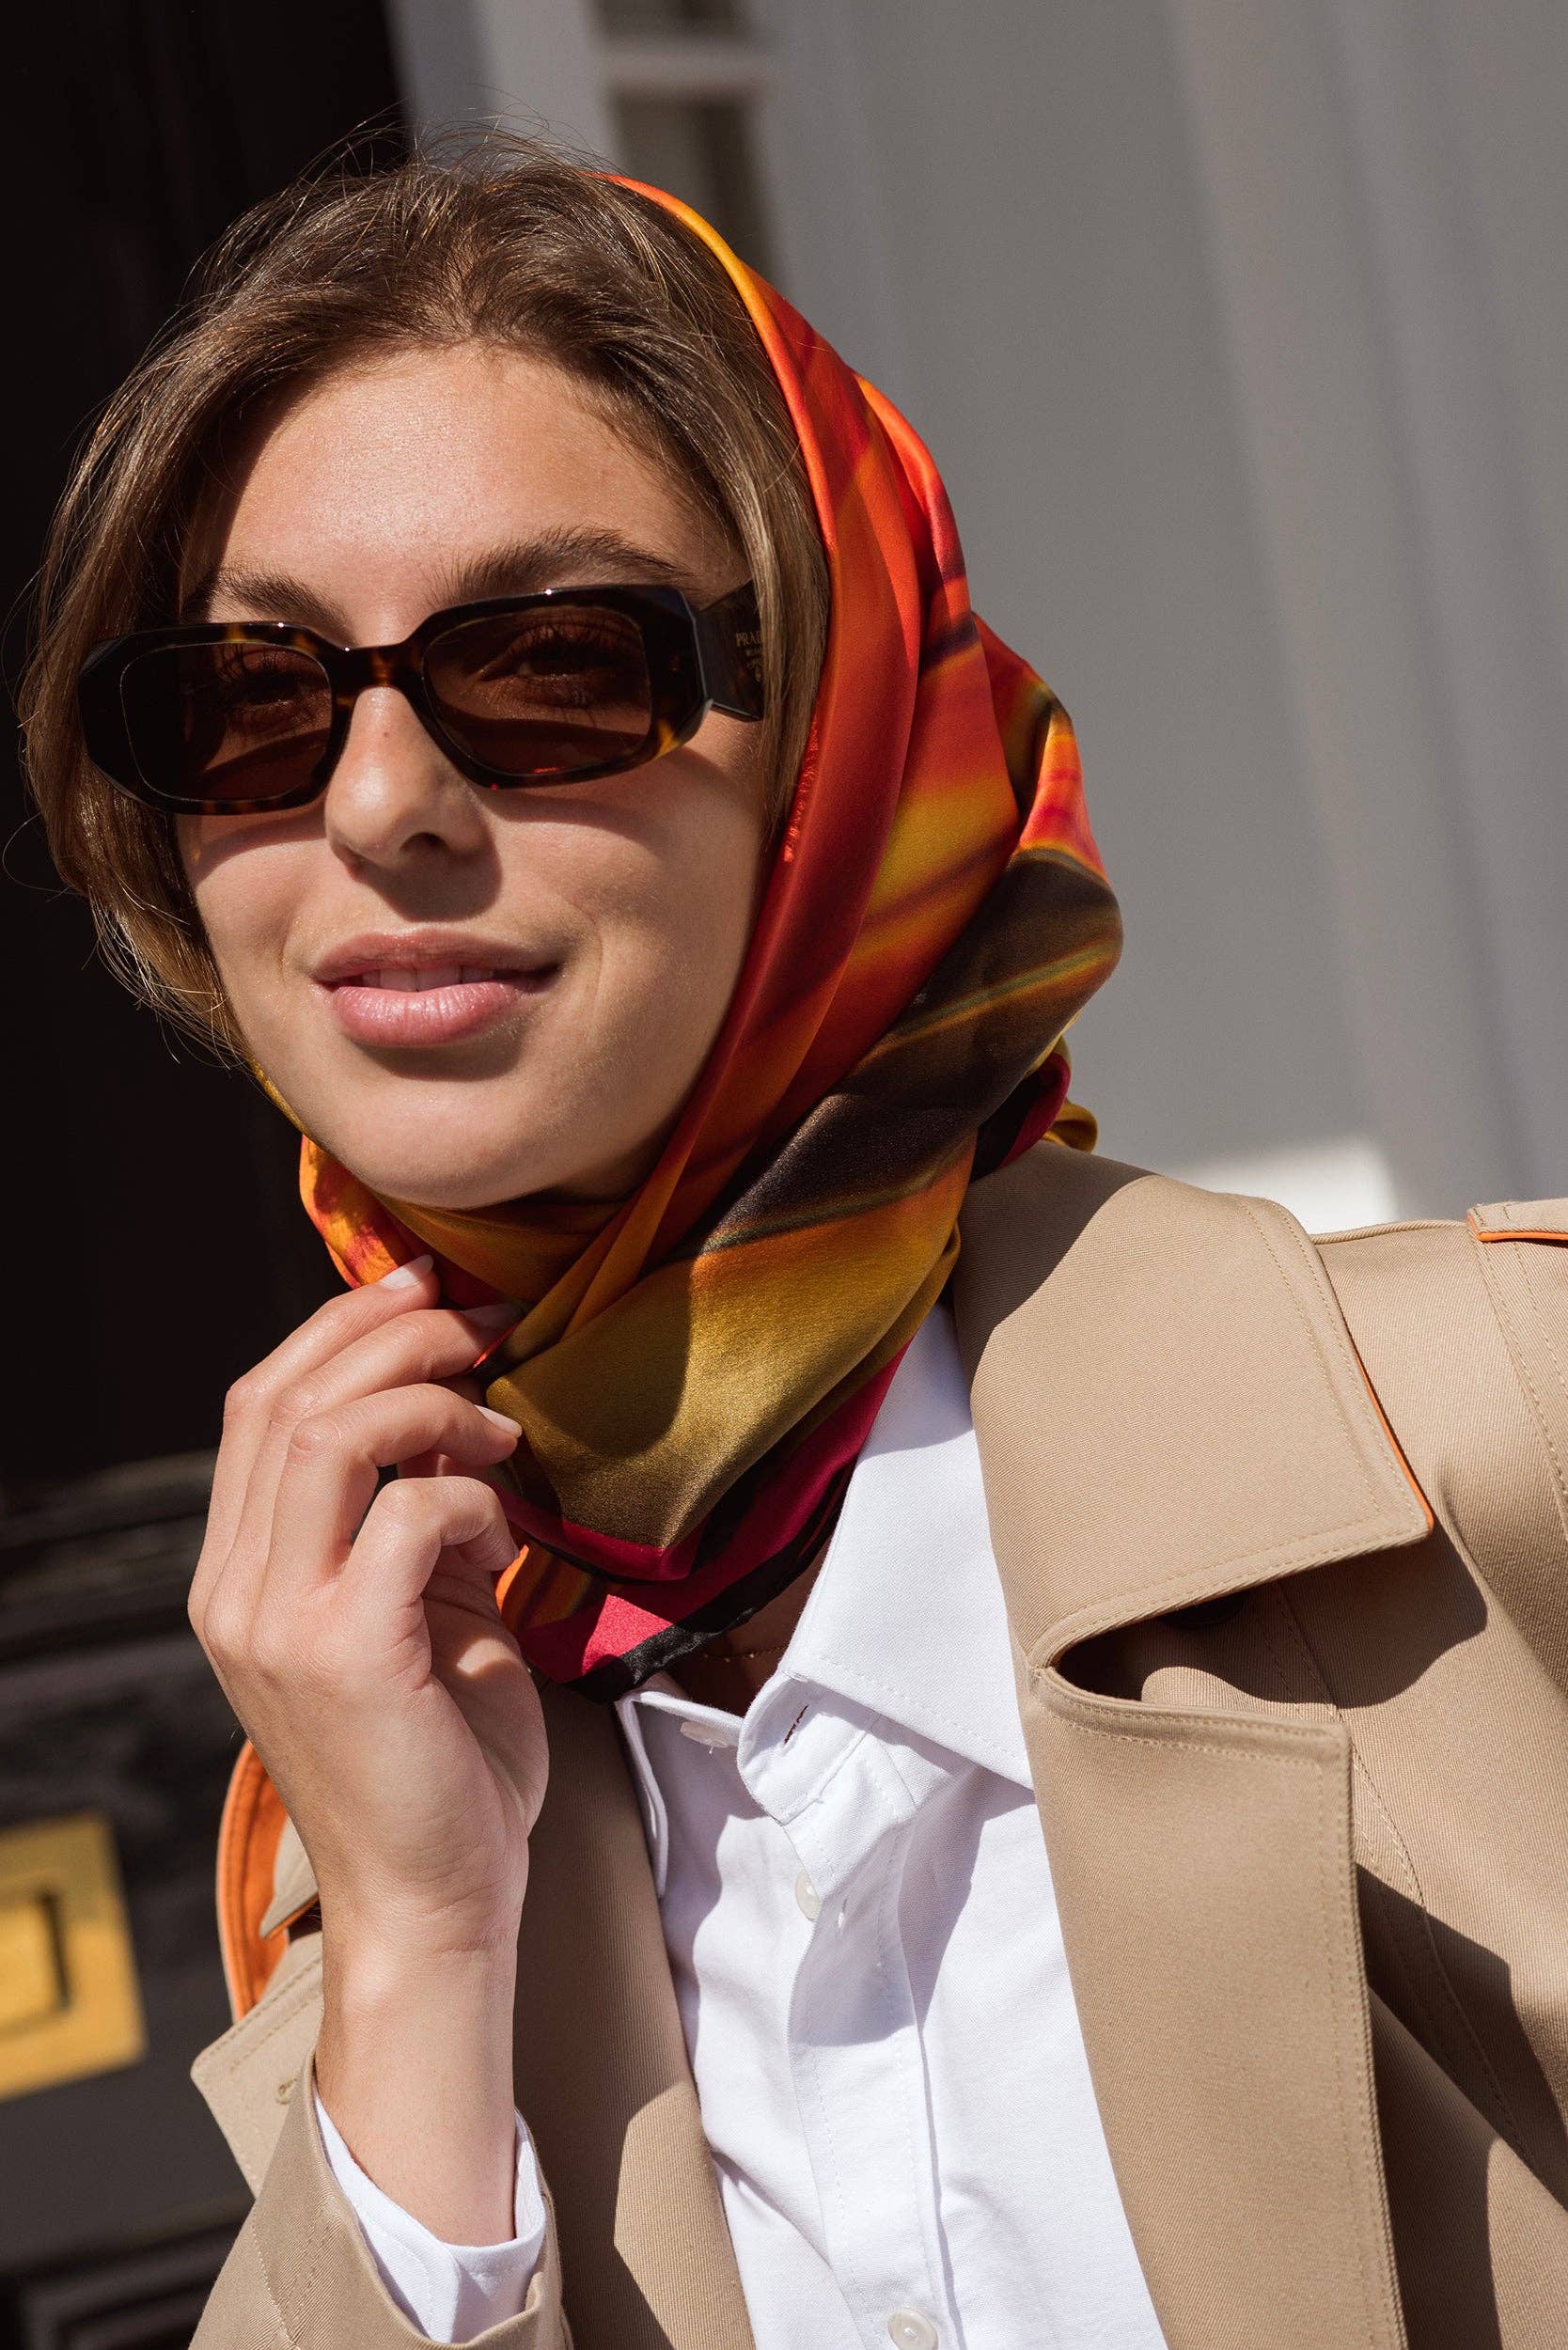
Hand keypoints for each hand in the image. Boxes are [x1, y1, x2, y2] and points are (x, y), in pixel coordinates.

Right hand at [188, 1254, 544, 1961]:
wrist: (437, 1901)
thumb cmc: (442, 1759)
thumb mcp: (415, 1613)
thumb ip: (411, 1519)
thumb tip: (456, 1416)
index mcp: (239, 1577)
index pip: (258, 1406)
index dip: (339, 1328)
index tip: (423, 1286)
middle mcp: (235, 1592)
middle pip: (284, 1400)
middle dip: (390, 1332)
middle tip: (480, 1320)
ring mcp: (279, 1623)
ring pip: (328, 1436)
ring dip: (428, 1400)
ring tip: (498, 1422)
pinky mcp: (345, 1654)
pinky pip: (407, 1513)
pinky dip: (466, 1493)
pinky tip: (504, 1524)